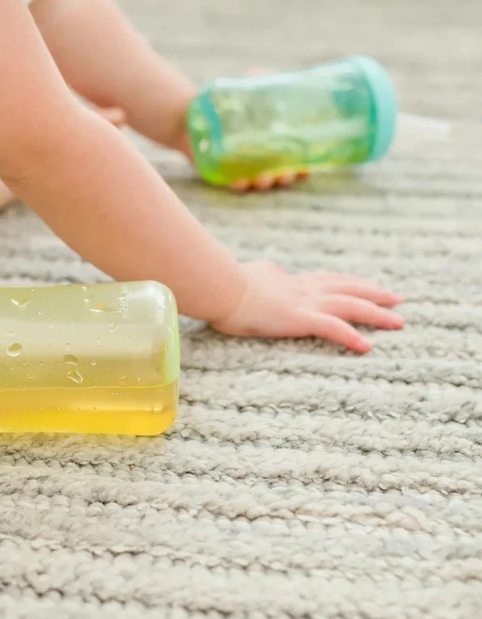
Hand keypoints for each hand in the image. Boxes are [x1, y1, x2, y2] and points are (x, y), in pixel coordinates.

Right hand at [211, 261, 404, 353]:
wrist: (219, 287)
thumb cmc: (223, 284)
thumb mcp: (249, 275)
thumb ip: (263, 275)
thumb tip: (263, 272)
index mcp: (289, 280)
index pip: (327, 280)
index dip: (349, 283)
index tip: (365, 285)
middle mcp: (302, 288)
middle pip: (347, 288)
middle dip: (374, 293)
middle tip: (397, 299)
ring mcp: (302, 302)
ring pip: (349, 305)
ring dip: (376, 314)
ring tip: (399, 322)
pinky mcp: (298, 318)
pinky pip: (333, 328)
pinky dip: (352, 336)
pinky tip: (368, 346)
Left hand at [214, 68, 308, 192]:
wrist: (192, 115)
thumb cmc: (228, 103)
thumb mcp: (248, 88)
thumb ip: (262, 79)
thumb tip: (269, 73)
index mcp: (273, 144)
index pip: (294, 161)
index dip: (303, 168)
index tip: (307, 169)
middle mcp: (259, 160)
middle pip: (279, 176)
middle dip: (285, 178)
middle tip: (286, 174)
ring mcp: (241, 168)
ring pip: (257, 182)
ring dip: (264, 183)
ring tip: (265, 178)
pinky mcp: (222, 173)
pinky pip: (232, 183)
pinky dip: (238, 184)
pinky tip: (241, 181)